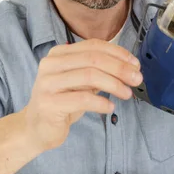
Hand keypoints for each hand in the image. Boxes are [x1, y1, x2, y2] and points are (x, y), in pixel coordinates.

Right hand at [21, 39, 142, 151]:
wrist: (36, 127)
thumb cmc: (62, 102)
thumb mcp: (80, 81)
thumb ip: (97, 70)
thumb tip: (129, 66)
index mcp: (58, 54)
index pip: (93, 46)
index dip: (117, 53)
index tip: (135, 64)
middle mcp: (50, 64)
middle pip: (93, 59)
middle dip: (119, 68)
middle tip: (137, 79)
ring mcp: (47, 83)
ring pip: (89, 76)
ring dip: (114, 84)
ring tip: (127, 94)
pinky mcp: (49, 103)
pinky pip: (82, 99)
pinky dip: (101, 102)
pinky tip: (110, 107)